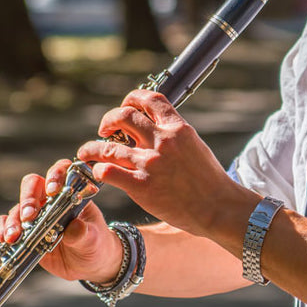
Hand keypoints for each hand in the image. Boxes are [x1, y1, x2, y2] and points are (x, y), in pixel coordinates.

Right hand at [0, 159, 123, 283]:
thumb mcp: (94, 239)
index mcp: (71, 193)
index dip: (54, 176)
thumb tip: (74, 227)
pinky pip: (7, 223)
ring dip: (14, 219)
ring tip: (14, 236)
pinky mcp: (25, 231)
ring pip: (18, 206)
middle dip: (28, 198)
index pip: (61, 172)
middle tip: (29, 216)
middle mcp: (51, 199)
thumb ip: (84, 233)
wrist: (90, 264)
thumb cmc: (96, 243)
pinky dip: (3, 228)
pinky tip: (6, 239)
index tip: (52, 191)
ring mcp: (36, 215)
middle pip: (32, 185)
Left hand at [76, 89, 242, 236]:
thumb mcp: (195, 147)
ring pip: (107, 146)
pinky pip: (108, 172)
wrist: (219, 207)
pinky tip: (99, 174)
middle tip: (105, 129)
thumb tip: (154, 128)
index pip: (150, 99)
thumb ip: (174, 135)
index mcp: (178, 129)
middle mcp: (163, 141)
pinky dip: (99, 170)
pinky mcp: (142, 186)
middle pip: (123, 115)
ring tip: (87, 153)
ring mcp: (150, 163)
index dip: (132, 98)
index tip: (126, 106)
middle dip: (108, 120)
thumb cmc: (209, 181)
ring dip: (92, 148)